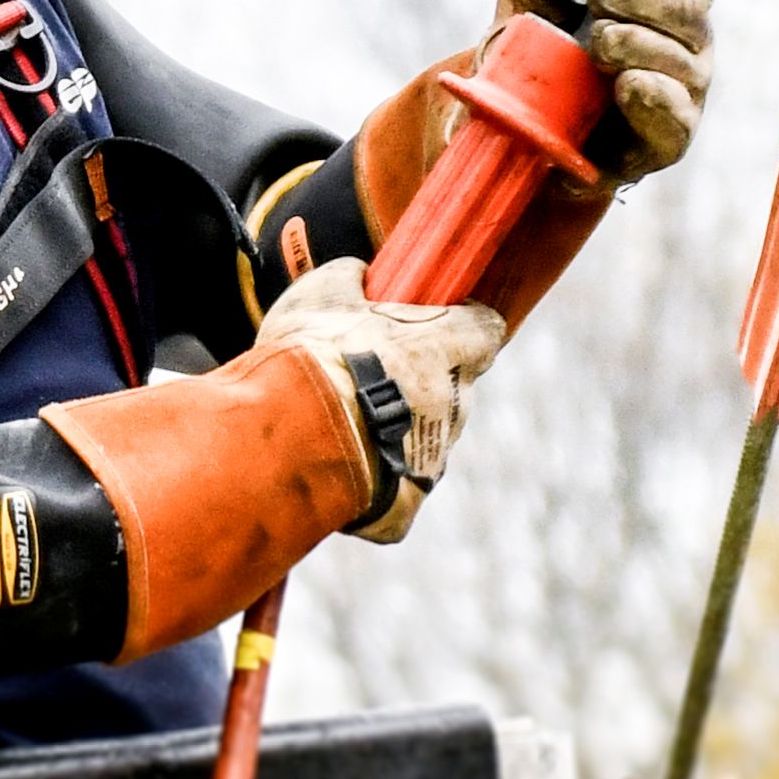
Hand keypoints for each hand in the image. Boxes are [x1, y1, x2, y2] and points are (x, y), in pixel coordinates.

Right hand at [257, 260, 507, 542]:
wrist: (292, 441)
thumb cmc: (313, 359)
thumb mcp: (319, 296)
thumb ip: (348, 279)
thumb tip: (358, 274)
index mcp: (443, 348)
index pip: (485, 330)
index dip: (465, 327)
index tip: (444, 324)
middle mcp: (454, 404)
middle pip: (455, 389)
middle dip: (423, 383)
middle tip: (374, 377)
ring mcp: (434, 458)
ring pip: (428, 439)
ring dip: (400, 431)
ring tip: (348, 426)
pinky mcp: (408, 503)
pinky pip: (399, 489)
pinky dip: (377, 480)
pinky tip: (342, 468)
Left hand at [501, 0, 719, 180]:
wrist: (514, 124)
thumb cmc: (534, 46)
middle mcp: (684, 39)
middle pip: (691, 7)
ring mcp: (680, 90)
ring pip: (684, 61)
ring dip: (637, 43)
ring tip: (597, 41)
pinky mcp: (664, 140)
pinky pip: (676, 121)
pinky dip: (654, 99)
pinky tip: (628, 83)